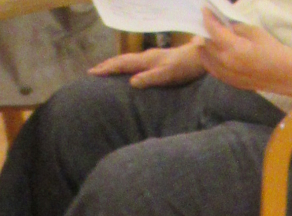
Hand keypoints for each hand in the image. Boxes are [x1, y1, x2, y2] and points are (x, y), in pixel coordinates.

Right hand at [89, 37, 204, 84]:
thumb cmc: (184, 68)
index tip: (92, 73)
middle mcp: (146, 57)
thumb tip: (131, 82)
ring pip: (128, 60)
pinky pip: (135, 63)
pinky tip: (126, 72)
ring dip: (114, 65)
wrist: (199, 57)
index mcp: (146, 60)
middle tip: (92, 72)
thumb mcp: (168, 75)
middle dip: (106, 65)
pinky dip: (125, 66)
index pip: (121, 63)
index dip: (106, 68)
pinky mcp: (156, 61)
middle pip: (121, 60)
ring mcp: (151, 58)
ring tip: (104, 70)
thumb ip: (150, 78)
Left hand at [197, 10, 291, 96]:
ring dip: (204, 47)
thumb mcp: (254, 32)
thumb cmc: (272, 50)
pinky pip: (212, 70)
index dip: (208, 18)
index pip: (213, 30)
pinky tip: (211, 53)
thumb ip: (235, 28)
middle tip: (207, 24)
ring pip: (206, 59)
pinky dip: (208, 60)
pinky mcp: (230, 82)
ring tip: (206, 38)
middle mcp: (226, 63)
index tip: (205, 10)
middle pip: (206, 45)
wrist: (284, 75)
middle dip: (205, 32)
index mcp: (234, 48)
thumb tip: (224, 26)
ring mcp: (227, 75)